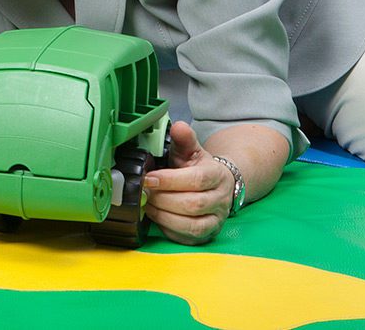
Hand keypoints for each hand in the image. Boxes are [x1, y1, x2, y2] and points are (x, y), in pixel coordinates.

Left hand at [143, 121, 235, 244]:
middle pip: (192, 204)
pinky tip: (155, 216)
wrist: (216, 186)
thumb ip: (184, 139)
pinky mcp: (206, 235)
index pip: (196, 180)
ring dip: (163, 215)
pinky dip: (168, 228)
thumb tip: (179, 127)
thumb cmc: (197, 167)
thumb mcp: (191, 150)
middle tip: (144, 192)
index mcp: (217, 175)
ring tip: (147, 204)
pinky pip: (187, 238)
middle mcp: (221, 200)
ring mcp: (216, 220)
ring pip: (191, 225)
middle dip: (162, 199)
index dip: (170, 181)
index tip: (149, 178)